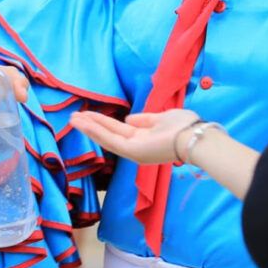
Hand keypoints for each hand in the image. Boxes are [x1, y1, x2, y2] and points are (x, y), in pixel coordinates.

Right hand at [70, 108, 198, 164]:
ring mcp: (134, 151)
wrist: (194, 137)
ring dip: (89, 128)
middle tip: (74, 118)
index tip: (89, 114)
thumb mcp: (161, 118)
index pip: (119, 130)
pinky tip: (85, 124)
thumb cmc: (183, 127)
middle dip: (92, 125)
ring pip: (106, 138)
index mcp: (144, 139)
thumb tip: (128, 118)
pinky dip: (96, 132)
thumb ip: (144, 120)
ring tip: (73, 120)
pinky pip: (111, 140)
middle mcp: (136, 147)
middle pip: (109, 135)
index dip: (103, 122)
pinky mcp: (132, 152)